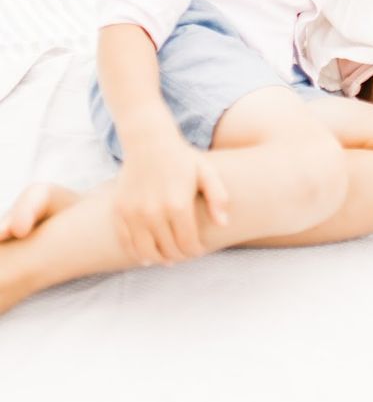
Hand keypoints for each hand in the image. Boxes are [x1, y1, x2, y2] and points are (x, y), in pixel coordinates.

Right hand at [114, 138, 228, 265]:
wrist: (148, 142)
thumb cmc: (181, 158)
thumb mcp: (206, 172)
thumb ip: (218, 197)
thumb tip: (223, 224)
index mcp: (178, 205)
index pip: (188, 244)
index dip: (195, 251)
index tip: (199, 249)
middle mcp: (154, 213)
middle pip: (169, 250)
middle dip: (180, 255)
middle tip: (185, 252)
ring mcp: (134, 213)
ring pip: (146, 252)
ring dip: (159, 259)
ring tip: (168, 257)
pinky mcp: (119, 211)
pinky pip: (126, 242)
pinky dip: (137, 253)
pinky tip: (147, 255)